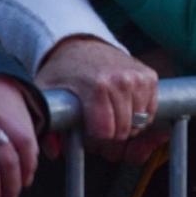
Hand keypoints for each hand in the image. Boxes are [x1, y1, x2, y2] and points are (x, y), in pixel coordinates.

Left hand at [37, 36, 161, 163]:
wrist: (81, 44)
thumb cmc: (62, 72)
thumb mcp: (44, 95)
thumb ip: (46, 124)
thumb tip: (55, 152)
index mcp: (97, 86)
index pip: (107, 131)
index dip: (97, 138)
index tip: (89, 132)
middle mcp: (122, 81)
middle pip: (125, 129)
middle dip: (112, 135)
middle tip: (100, 127)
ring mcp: (138, 78)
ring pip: (141, 121)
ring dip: (128, 125)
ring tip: (112, 118)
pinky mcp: (149, 76)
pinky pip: (151, 109)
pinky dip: (140, 115)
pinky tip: (125, 110)